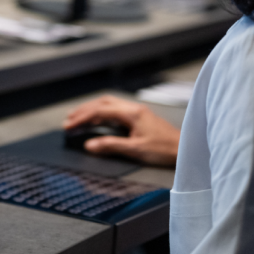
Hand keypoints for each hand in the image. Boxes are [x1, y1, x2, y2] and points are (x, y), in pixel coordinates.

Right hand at [64, 95, 179, 165]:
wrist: (185, 149)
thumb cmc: (164, 149)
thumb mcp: (135, 149)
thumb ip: (111, 146)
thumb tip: (89, 145)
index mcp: (131, 113)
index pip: (100, 111)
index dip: (82, 117)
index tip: (69, 125)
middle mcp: (133, 108)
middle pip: (103, 103)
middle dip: (84, 111)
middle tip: (69, 120)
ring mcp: (137, 112)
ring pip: (109, 104)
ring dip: (92, 110)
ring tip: (78, 118)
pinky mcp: (140, 117)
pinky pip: (115, 110)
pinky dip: (102, 114)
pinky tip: (98, 121)